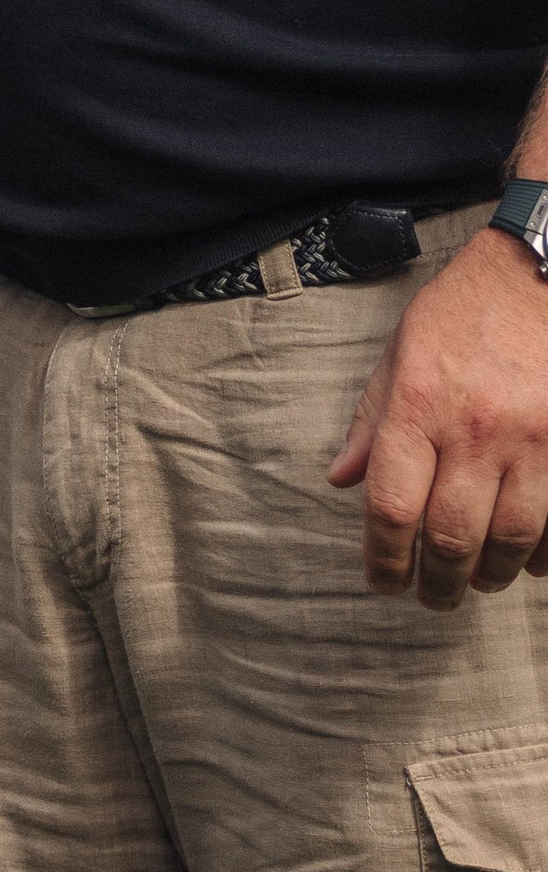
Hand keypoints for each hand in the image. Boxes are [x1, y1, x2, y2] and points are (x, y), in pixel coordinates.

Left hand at [330, 229, 547, 607]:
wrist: (537, 273)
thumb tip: (343, 480)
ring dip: (491, 573)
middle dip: (438, 582)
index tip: (383, 583)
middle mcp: (476, 429)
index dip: (383, 559)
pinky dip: (544, 552)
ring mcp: (533, 439)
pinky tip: (528, 562)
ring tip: (477, 582)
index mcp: (420, 406)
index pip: (392, 507)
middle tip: (432, 598)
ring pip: (511, 537)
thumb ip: (373, 422)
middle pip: (451, 535)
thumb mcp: (400, 354)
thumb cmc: (462, 314)